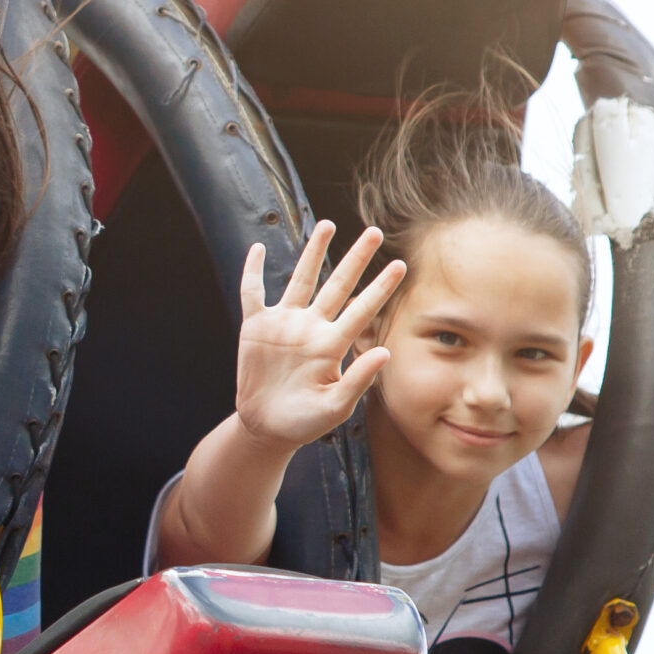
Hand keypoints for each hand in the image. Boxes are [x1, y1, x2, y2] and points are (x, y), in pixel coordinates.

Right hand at [234, 222, 405, 450]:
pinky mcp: (255, 326)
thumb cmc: (304, 422)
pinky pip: (253, 292)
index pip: (362, 309)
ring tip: (328, 225)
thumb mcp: (335, 407)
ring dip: (312, 252)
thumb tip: (384, 352)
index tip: (401, 264)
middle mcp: (311, 327)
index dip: (381, 288)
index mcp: (332, 345)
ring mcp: (283, 323)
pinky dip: (253, 271)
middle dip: (355, 259)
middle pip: (336, 285)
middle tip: (373, 232)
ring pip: (300, 279)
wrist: (266, 427)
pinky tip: (257, 249)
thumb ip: (358, 380)